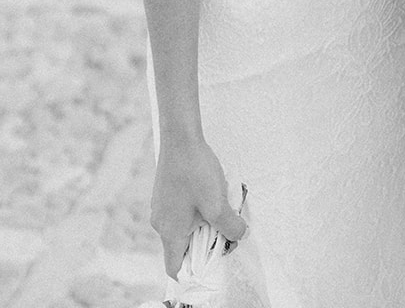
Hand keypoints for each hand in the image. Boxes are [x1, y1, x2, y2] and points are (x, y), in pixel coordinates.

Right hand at [151, 134, 246, 280]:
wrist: (181, 138)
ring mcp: (161, 207)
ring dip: (203, 222)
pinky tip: (210, 191)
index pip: (175, 267)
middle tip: (224, 229)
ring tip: (219, 205)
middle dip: (204, 242)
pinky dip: (197, 208)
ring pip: (183, 227)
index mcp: (169, 232)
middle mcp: (160, 223)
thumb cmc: (196, 171)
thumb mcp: (218, 204)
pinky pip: (181, 211)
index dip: (193, 271)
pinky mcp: (165, 193)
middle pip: (181, 247)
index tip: (213, 261)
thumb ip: (230, 226)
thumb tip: (239, 236)